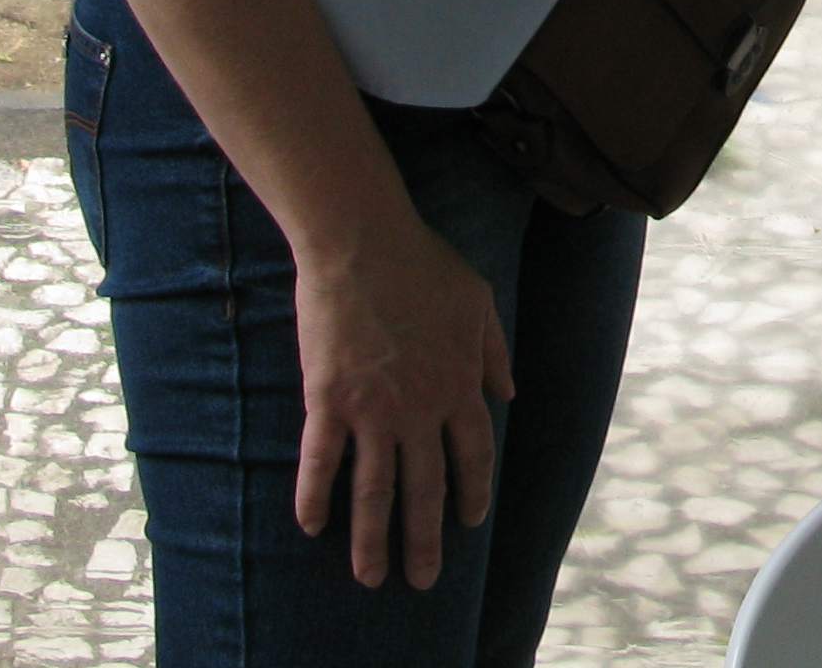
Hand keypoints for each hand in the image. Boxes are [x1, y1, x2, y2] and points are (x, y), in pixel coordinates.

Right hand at [290, 214, 516, 589]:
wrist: (363, 241)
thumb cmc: (423, 262)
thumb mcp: (480, 301)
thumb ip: (494, 352)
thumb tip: (510, 393)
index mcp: (459, 383)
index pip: (473, 454)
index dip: (472, 492)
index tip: (469, 523)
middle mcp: (420, 407)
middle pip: (426, 488)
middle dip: (425, 540)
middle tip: (422, 580)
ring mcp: (373, 408)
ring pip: (374, 490)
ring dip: (372, 539)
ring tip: (371, 577)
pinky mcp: (328, 400)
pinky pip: (320, 461)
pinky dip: (314, 496)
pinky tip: (311, 527)